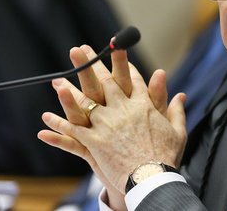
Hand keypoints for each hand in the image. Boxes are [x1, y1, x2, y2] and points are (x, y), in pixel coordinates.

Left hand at [38, 45, 185, 200]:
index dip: (122, 62)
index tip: (115, 48)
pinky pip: (73, 130)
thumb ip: (176, 110)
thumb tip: (181, 95)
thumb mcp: (177, 131)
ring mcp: (106, 124)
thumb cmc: (167, 157)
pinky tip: (46, 118)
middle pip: (104, 82)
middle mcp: (122, 109)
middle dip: (90, 64)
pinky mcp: (94, 141)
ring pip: (84, 102)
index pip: (131, 79)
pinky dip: (58, 124)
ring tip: (57, 79)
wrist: (152, 178)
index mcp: (142, 105)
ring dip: (69, 89)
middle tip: (79, 50)